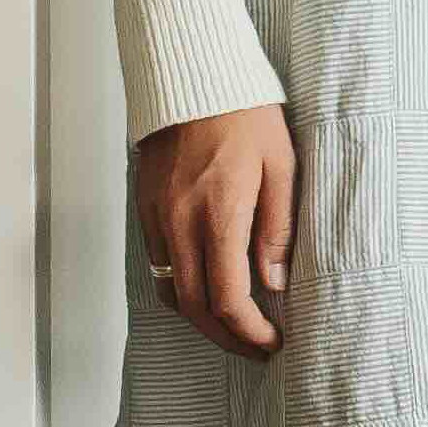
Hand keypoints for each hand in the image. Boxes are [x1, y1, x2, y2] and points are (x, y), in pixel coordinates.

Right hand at [134, 102, 294, 359]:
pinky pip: (159, 267)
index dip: (250, 332)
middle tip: (256, 348)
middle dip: (226, 339)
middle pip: (195, 308)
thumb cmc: (245, 114)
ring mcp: (157, 219)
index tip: (273, 342)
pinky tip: (207, 289)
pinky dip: (182, 290)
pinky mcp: (146, 211)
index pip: (228, 298)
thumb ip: (277, 226)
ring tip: (235, 328)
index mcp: (218, 214)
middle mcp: (179, 224)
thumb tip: (274, 283)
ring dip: (201, 320)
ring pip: (171, 293)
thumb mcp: (281, 164)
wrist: (193, 77)